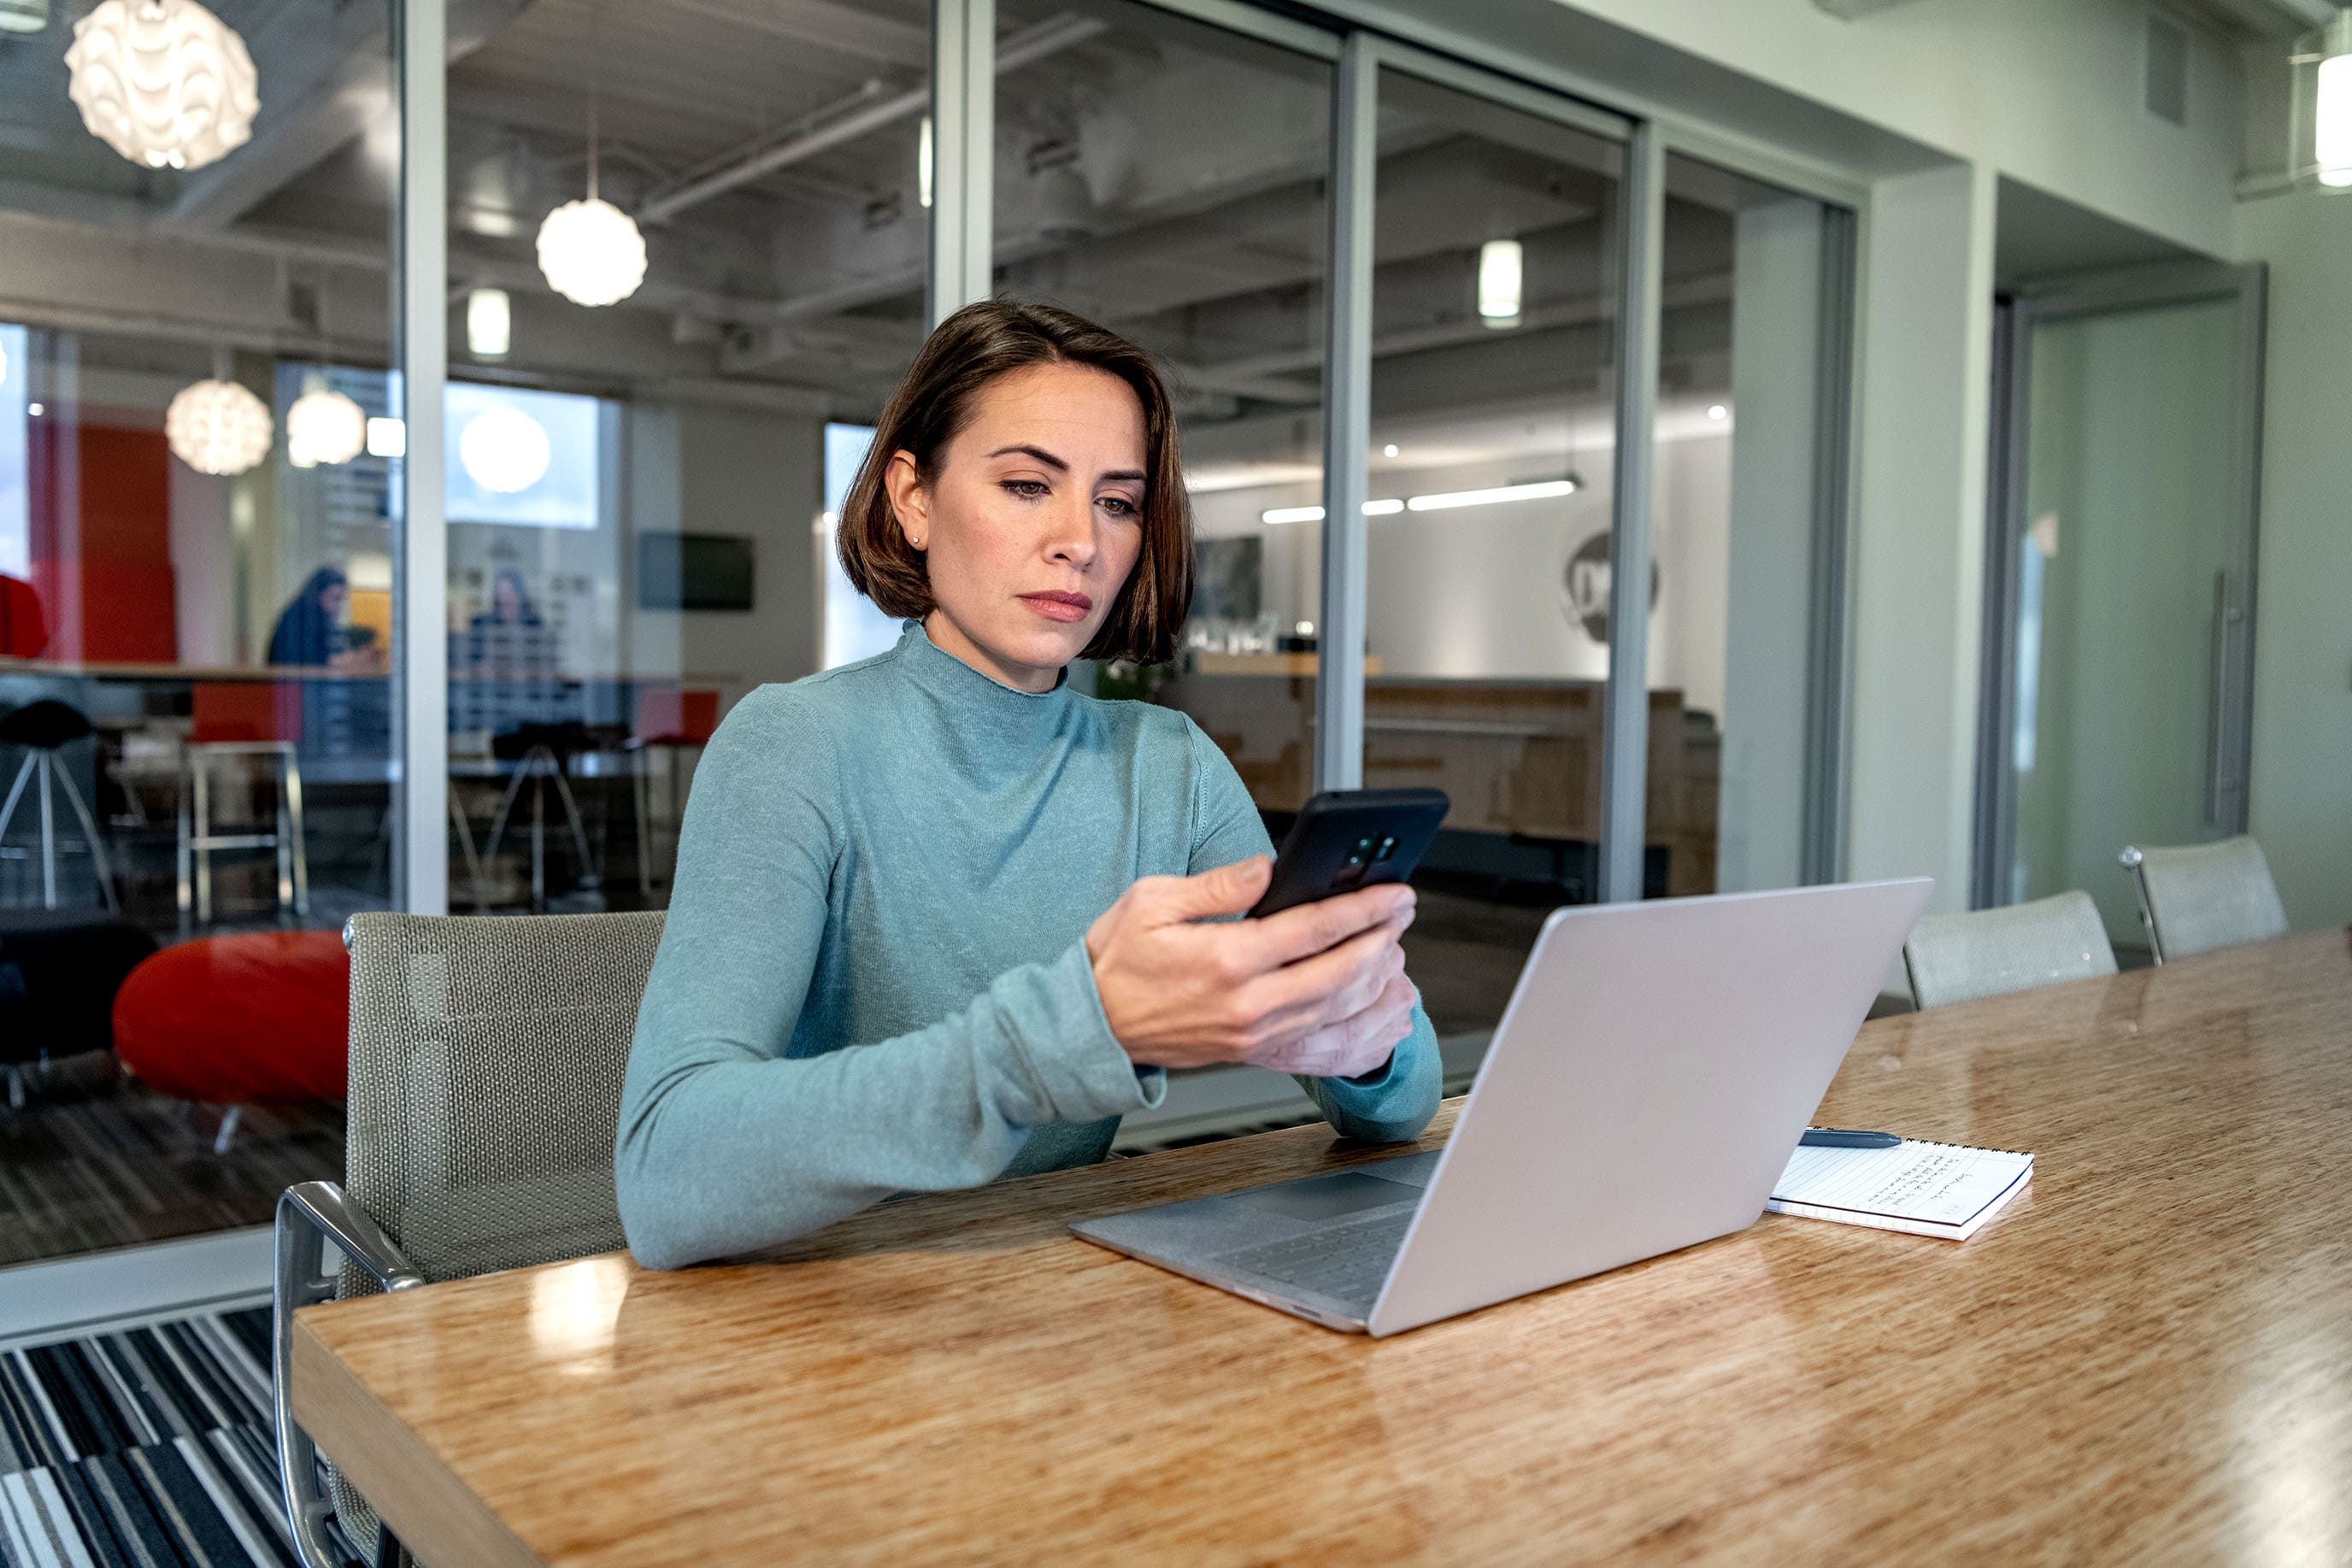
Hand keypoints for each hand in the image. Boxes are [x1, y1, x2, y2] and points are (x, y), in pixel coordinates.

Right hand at [1085, 856, 1418, 1079]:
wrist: (1093, 1028)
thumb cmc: (1117, 961)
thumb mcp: (1151, 902)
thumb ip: (1217, 884)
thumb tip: (1267, 868)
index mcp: (1225, 958)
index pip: (1315, 929)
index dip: (1364, 909)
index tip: (1394, 892)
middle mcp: (1248, 1003)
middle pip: (1341, 973)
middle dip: (1382, 939)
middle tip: (1403, 913)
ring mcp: (1254, 1034)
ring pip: (1339, 1009)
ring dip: (1377, 979)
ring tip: (1393, 948)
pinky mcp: (1254, 1052)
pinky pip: (1323, 1040)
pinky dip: (1357, 1020)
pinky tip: (1374, 999)